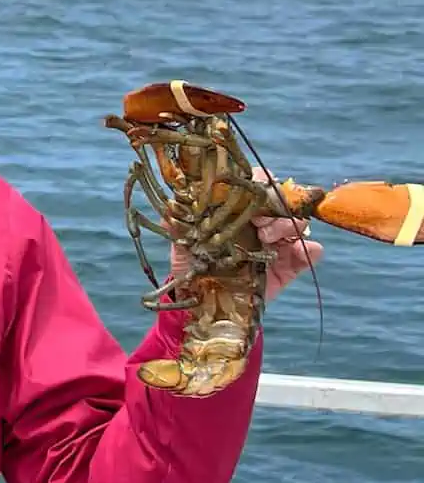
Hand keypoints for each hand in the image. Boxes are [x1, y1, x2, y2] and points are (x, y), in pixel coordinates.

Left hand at [168, 169, 323, 301]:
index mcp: (238, 210)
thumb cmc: (192, 261)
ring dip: (289, 225)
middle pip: (281, 202)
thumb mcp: (182, 238)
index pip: (256, 185)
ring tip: (269, 237)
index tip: (248, 195)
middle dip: (275, 205)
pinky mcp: (288, 266)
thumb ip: (178, 220)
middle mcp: (260, 222)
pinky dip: (310, 250)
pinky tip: (303, 251)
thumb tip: (172, 205)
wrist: (202, 299)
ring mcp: (277, 243)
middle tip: (260, 222)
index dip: (258, 183)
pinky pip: (309, 253)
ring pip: (297, 223)